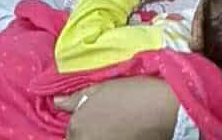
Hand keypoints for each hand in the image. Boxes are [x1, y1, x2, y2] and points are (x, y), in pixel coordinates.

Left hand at [56, 78, 178, 139]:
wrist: (165, 109)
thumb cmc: (133, 93)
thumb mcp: (102, 88)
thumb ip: (75, 98)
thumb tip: (56, 102)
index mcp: (77, 127)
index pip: (71, 131)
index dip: (83, 121)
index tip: (98, 114)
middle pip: (79, 138)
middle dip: (89, 130)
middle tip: (108, 118)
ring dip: (100, 134)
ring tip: (116, 125)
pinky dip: (112, 137)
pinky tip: (124, 131)